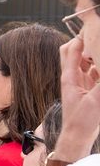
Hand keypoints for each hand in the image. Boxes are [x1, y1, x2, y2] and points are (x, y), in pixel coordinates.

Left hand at [55, 37, 99, 160]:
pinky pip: (93, 70)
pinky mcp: (88, 87)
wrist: (77, 136)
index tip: (94, 29)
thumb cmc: (81, 120)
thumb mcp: (96, 100)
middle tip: (98, 35)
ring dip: (94, 53)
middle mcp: (73, 76)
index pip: (71, 50)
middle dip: (86, 42)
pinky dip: (98, 65)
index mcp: (70, 76)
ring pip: (85, 60)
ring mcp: (80, 81)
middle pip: (75, 51)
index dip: (81, 38)